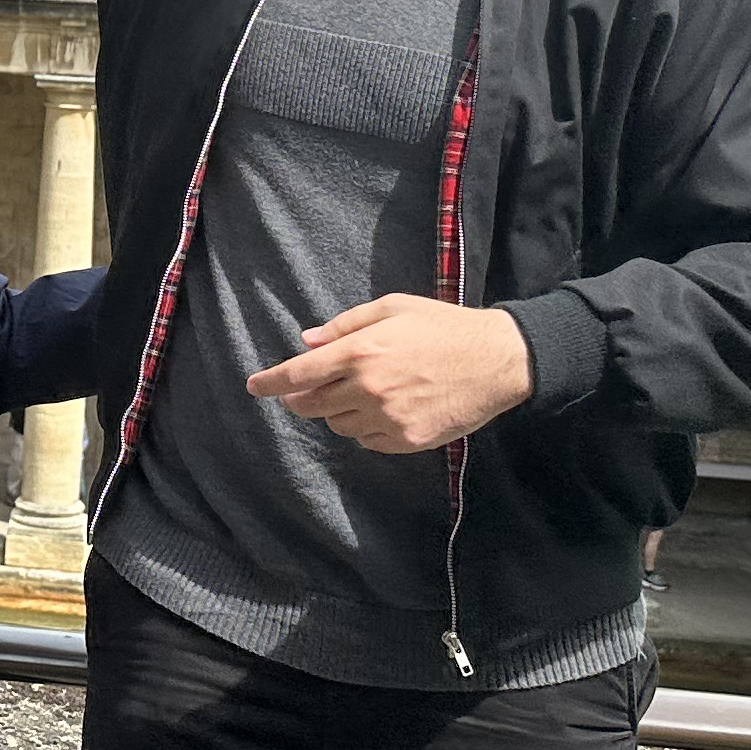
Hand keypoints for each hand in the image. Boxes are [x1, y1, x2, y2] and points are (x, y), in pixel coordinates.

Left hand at [245, 295, 534, 453]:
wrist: (496, 361)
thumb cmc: (443, 326)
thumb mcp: (393, 308)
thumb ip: (345, 325)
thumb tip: (306, 341)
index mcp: (361, 352)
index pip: (298, 374)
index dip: (271, 383)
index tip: (254, 387)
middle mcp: (368, 388)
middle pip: (312, 405)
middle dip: (300, 399)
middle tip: (304, 391)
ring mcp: (387, 418)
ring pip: (338, 425)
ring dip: (337, 412)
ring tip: (362, 393)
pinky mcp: (406, 441)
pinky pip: (367, 441)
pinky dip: (366, 428)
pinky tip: (386, 409)